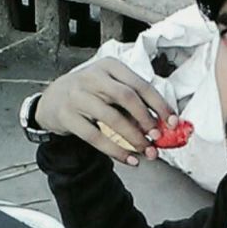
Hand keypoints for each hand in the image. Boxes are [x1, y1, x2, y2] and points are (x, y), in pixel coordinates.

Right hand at [34, 57, 178, 165]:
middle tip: (157, 137)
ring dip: (133, 137)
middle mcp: (93, 77)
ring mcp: (77, 96)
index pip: (141, 85)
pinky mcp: (67, 116)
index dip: (160, 105)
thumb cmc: (92, 94)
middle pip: (127, 97)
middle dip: (146, 119)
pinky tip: (129, 159)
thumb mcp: (112, 89)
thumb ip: (136, 104)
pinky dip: (116, 151)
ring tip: (146, 151)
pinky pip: (95, 137)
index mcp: (110, 67)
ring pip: (112, 118)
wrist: (53, 100)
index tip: (173, 122)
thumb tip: (164, 128)